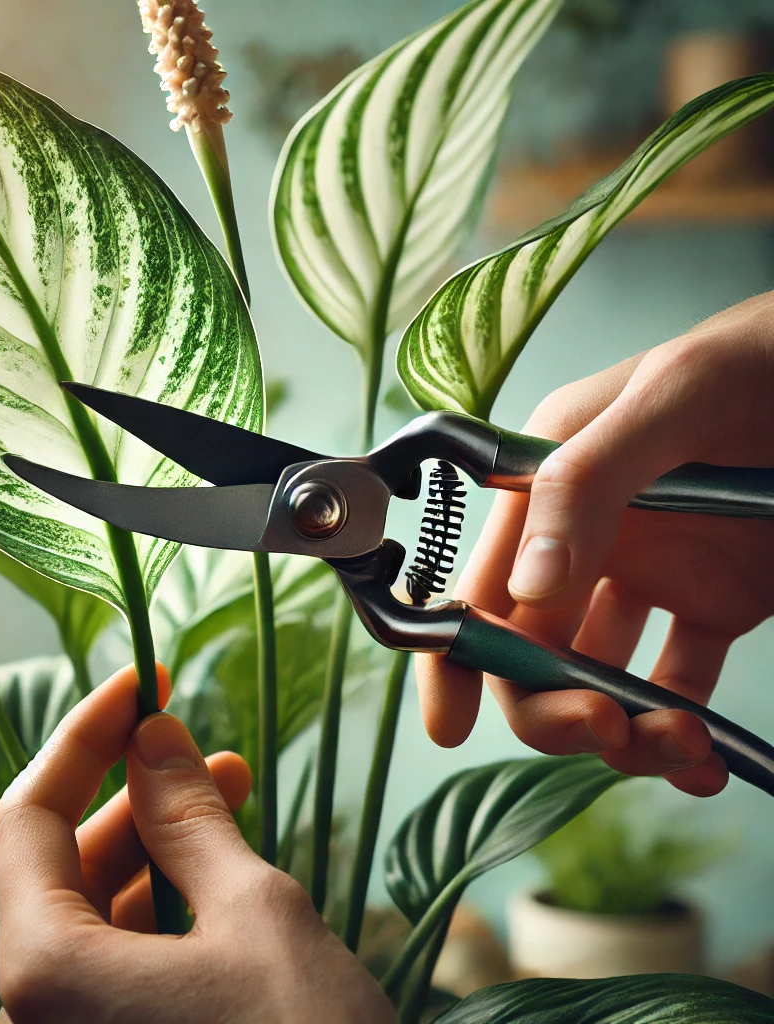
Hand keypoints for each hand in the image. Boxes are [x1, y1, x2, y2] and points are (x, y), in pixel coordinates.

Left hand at [0, 663, 393, 1023]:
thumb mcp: (254, 913)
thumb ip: (187, 818)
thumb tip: (151, 735)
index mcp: (43, 977)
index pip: (30, 815)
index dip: (85, 736)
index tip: (143, 684)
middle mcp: (34, 1020)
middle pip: (61, 866)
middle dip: (134, 792)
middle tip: (197, 739)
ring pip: (96, 915)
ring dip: (158, 845)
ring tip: (228, 789)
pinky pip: (122, 963)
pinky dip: (167, 905)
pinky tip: (221, 868)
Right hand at [417, 291, 773, 796]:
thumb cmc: (751, 359)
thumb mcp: (667, 398)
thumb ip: (587, 482)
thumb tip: (526, 590)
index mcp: (544, 488)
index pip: (479, 581)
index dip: (453, 654)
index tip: (452, 724)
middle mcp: (581, 539)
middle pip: (531, 649)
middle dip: (550, 705)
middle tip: (600, 726)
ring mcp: (644, 574)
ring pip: (599, 678)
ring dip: (625, 730)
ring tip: (683, 747)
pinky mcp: (710, 600)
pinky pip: (680, 681)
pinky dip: (686, 734)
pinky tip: (706, 760)